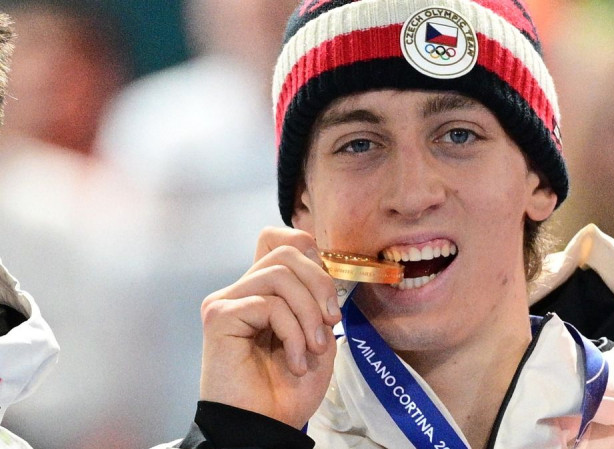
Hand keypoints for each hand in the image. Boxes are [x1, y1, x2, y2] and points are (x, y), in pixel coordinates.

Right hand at [198, 227, 339, 428]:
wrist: (265, 427)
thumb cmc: (288, 390)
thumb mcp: (318, 336)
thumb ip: (317, 298)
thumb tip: (322, 267)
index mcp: (263, 291)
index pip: (278, 239)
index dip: (310, 253)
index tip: (328, 295)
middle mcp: (241, 290)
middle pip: (286, 251)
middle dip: (321, 284)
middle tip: (331, 322)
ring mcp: (227, 301)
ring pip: (280, 275)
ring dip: (309, 314)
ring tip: (313, 349)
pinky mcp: (219, 316)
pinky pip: (269, 304)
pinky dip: (293, 332)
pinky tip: (295, 361)